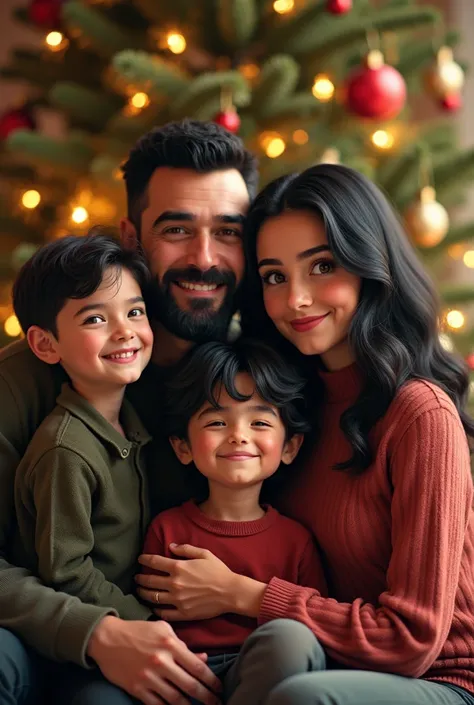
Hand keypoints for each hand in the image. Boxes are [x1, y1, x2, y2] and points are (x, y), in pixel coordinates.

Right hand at [87, 615, 221, 704]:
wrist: (107, 638)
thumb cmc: (138, 631)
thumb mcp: (163, 630)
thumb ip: (183, 644)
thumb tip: (203, 658)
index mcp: (170, 645)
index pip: (197, 667)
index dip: (211, 680)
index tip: (219, 687)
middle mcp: (162, 662)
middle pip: (190, 685)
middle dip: (207, 697)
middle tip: (217, 703)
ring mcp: (149, 678)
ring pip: (176, 699)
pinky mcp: (137, 689)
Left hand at [136, 544, 236, 620]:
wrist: (230, 592)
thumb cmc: (218, 571)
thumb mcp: (204, 554)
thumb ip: (185, 549)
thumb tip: (170, 546)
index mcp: (179, 568)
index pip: (155, 562)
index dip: (145, 559)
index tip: (140, 559)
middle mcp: (175, 584)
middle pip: (150, 581)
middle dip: (140, 578)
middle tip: (136, 578)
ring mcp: (177, 600)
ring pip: (153, 597)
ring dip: (143, 594)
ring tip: (140, 591)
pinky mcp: (183, 613)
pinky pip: (164, 613)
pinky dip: (156, 610)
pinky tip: (154, 606)